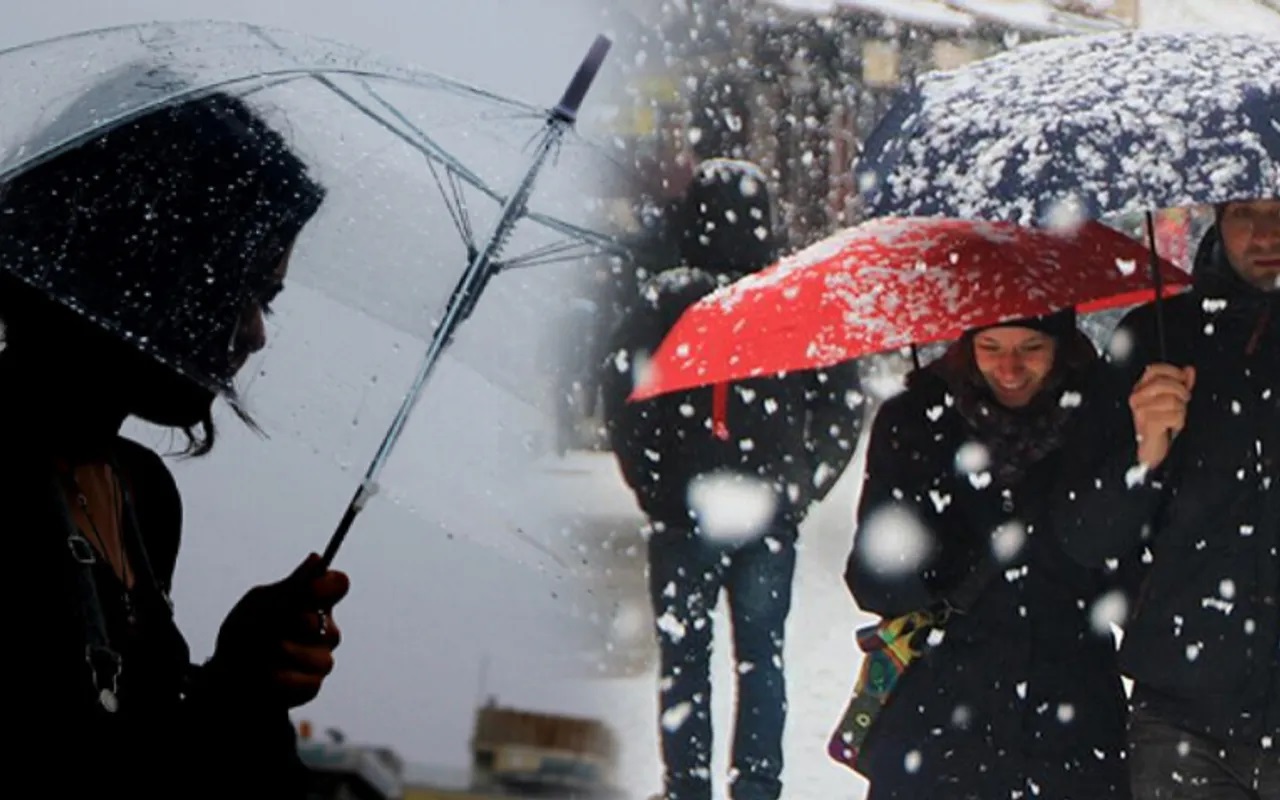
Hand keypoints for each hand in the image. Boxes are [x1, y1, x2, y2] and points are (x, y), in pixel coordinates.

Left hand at [210, 553, 350, 708]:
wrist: (222, 677)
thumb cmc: (242, 634)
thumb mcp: (259, 604)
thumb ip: (290, 587)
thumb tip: (317, 558)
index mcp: (312, 602)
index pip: (338, 585)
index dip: (328, 587)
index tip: (309, 591)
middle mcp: (323, 629)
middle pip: (330, 626)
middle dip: (297, 628)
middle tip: (273, 631)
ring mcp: (320, 659)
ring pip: (321, 657)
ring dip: (285, 656)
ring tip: (261, 656)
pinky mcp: (311, 685)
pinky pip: (309, 683)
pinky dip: (282, 679)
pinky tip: (266, 676)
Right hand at [1128, 364, 1194, 468]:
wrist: (1149, 450)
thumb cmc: (1160, 426)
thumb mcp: (1172, 401)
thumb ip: (1181, 384)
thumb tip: (1189, 370)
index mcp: (1140, 389)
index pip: (1154, 370)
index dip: (1172, 372)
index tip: (1183, 380)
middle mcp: (1137, 398)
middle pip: (1164, 383)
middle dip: (1180, 392)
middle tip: (1183, 402)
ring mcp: (1141, 410)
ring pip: (1172, 400)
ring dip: (1180, 411)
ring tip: (1175, 417)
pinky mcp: (1148, 423)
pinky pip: (1174, 415)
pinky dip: (1179, 422)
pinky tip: (1172, 426)